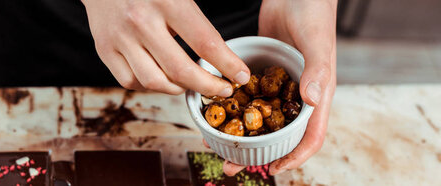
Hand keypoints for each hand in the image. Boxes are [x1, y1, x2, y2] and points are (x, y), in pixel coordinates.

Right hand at [82, 0, 250, 96]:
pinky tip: (161, 79)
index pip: (205, 42)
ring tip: (190, 84)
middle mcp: (141, 21)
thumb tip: (223, 54)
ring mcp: (120, 37)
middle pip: (181, 70)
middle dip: (208, 86)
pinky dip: (150, 87)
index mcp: (167, 1)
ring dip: (179, 89)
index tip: (240, 76)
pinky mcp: (104, 49)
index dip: (227, 64)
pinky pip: (130, 81)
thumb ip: (197, 20)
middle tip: (222, 89)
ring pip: (154, 82)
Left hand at [220, 0, 337, 175]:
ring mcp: (276, 86)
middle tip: (230, 167)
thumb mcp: (316, 42)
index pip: (310, 136)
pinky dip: (231, 111)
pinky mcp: (259, 74)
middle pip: (279, 136)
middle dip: (257, 155)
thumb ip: (317, 71)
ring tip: (215, 147)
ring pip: (259, 120)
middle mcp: (295, 95)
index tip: (273, 170)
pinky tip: (211, 116)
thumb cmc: (313, 13)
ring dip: (239, 137)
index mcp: (316, 95)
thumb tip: (312, 102)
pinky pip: (245, 98)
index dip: (294, 157)